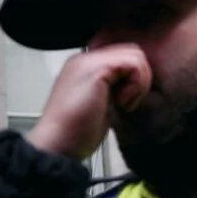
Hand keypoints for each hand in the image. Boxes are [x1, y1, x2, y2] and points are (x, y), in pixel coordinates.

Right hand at [27, 44, 151, 159]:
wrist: (57, 145)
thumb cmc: (75, 133)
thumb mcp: (101, 103)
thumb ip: (115, 87)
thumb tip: (135, 82)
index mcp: (85, 67)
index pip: (123, 55)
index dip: (133, 77)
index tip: (124, 101)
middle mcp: (85, 60)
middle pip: (132, 51)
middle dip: (139, 77)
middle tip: (126, 102)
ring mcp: (89, 62)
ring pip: (136, 55)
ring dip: (139, 83)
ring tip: (122, 103)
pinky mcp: (97, 70)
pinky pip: (134, 65)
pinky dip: (136, 86)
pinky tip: (121, 102)